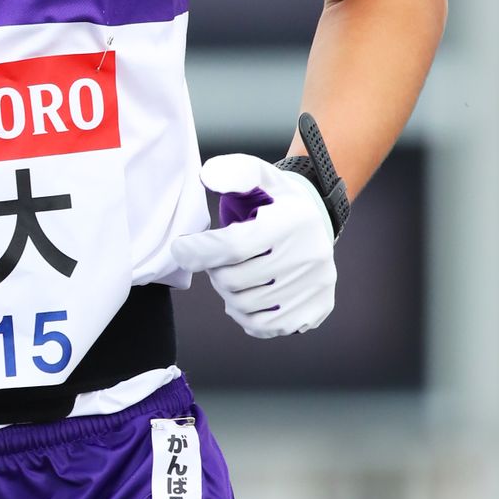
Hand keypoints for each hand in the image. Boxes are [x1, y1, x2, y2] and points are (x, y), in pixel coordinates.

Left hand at [169, 153, 335, 339]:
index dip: (198, 251)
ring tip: (230, 276)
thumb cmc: (274, 200)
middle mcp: (310, 255)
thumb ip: (231, 171)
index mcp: (292, 220)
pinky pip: (267, 326)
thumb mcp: (258, 175)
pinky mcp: (317, 308)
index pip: (233, 246)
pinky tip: (244, 297)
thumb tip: (208, 177)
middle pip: (236, 281)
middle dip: (215, 272)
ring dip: (227, 295)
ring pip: (247, 307)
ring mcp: (316, 285)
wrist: (314, 222)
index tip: (180, 249)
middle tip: (216, 260)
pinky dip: (246, 316)